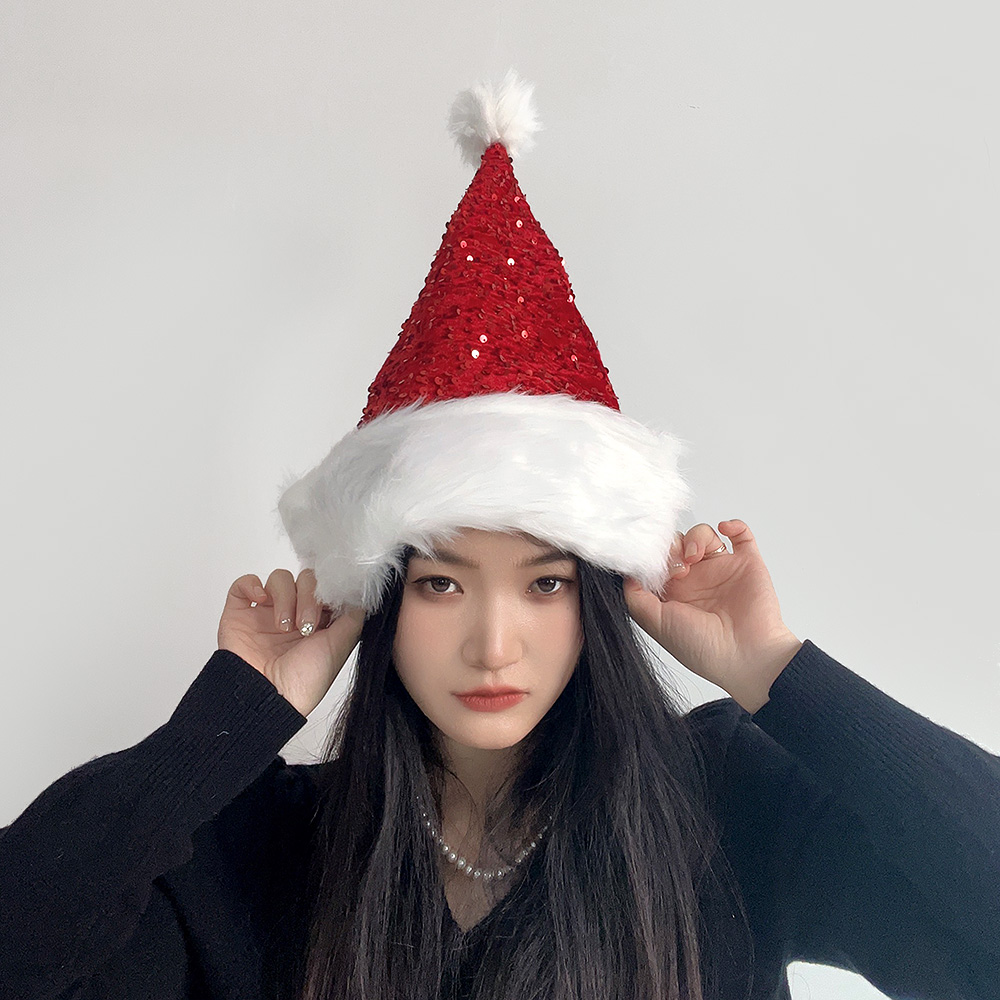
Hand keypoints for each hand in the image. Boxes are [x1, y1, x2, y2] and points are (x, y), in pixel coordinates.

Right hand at [218, 568, 365, 716]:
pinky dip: (253, 585)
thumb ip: (353, 617)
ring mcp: (266, 612)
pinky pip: (245, 583)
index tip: (331, 602)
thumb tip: (360, 594)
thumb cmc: (303, 681)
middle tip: (305, 624)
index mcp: (318, 622)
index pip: (326, 588)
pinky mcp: (240, 612)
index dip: (329, 590)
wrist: (267, 697)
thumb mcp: (340, 646)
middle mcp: (293, 614)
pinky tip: (261, 601)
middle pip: (305, 579)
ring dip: (285, 597)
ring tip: (284, 627)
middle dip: (309, 597)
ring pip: (279, 578)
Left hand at [623, 520, 801, 712]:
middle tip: (676, 562)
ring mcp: (722, 570)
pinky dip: (734, 525)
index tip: (655, 565)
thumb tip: (627, 573)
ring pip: (704, 535)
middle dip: (672, 545)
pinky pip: (741, 535)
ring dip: (696, 536)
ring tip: (695, 555)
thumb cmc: (703, 648)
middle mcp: (697, 580)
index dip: (653, 557)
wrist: (747, 657)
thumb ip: (635, 597)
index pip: (658, 561)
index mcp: (675, 594)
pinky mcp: (747, 564)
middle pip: (678, 543)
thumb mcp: (656, 623)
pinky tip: (725, 530)